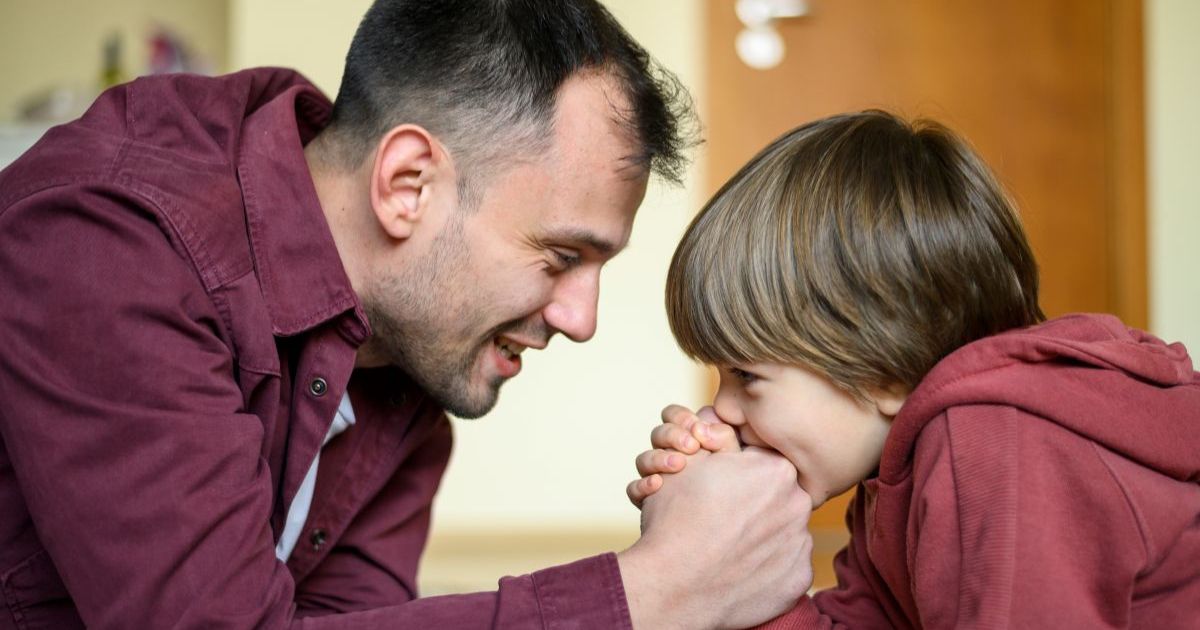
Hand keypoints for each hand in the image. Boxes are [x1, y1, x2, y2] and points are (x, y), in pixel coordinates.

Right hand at [618, 447, 813, 628]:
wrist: (673, 584)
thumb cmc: (676, 518)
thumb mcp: (688, 462)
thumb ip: (714, 438)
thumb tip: (723, 427)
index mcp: (775, 468)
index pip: (762, 461)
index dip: (738, 472)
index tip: (720, 486)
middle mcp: (798, 502)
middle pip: (777, 495)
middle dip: (752, 501)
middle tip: (720, 516)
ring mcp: (802, 543)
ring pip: (783, 530)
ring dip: (761, 534)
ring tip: (727, 544)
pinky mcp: (798, 579)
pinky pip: (786, 565)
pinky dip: (766, 567)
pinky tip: (739, 568)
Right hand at [626, 405, 740, 507]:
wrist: (719, 548)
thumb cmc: (736, 504)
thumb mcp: (739, 465)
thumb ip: (725, 439)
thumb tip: (703, 423)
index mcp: (693, 445)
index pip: (675, 418)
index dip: (681, 418)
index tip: (696, 429)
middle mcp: (673, 461)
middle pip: (658, 435)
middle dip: (672, 435)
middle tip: (691, 446)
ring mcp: (659, 483)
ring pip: (644, 460)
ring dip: (658, 458)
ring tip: (679, 465)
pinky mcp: (649, 506)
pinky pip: (633, 490)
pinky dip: (643, 485)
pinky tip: (657, 485)